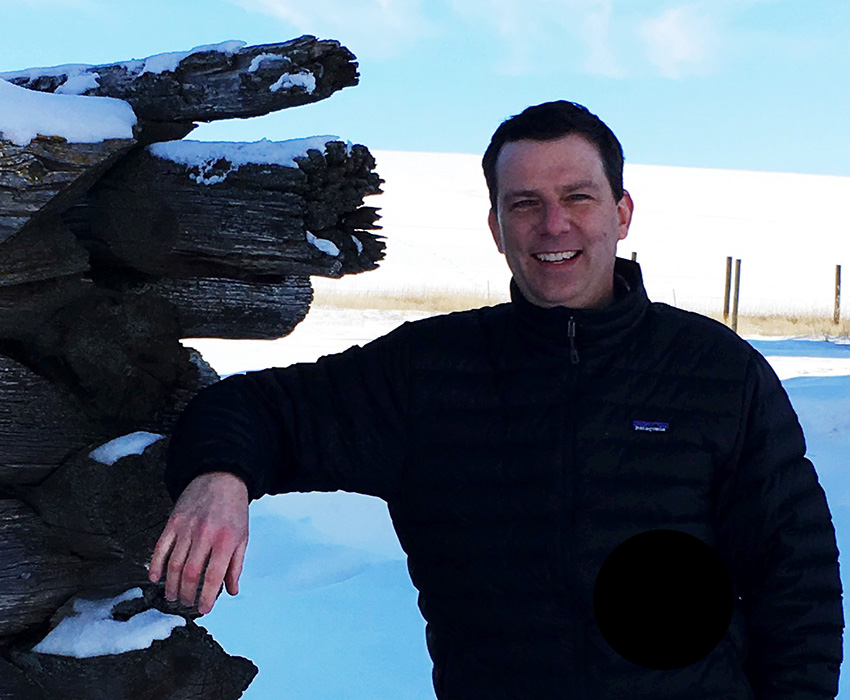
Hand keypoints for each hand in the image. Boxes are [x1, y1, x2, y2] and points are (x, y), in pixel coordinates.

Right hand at [148, 472, 248, 613]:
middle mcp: (205, 535)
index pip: (214, 576)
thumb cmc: (233, 509)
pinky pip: (160, 548)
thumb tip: (231, 590)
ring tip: (173, 596)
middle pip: (191, 574)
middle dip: (187, 595)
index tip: (203, 609)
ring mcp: (187, 528)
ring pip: (174, 565)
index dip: (207, 597)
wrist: (221, 478)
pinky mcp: (173, 522)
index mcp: (226, 540)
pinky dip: (155, 565)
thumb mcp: (243, 536)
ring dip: (171, 585)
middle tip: (187, 603)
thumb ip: (236, 565)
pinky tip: (155, 578)